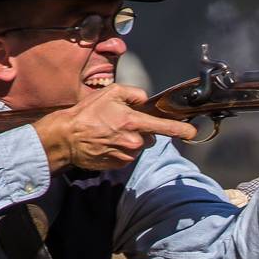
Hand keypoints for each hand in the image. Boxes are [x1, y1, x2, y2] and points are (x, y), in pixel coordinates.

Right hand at [33, 84, 195, 171]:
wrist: (67, 138)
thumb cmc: (87, 114)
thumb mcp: (110, 93)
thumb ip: (133, 93)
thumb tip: (145, 99)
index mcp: (134, 123)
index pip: (165, 127)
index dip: (181, 129)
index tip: (192, 132)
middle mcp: (134, 142)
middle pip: (150, 136)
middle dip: (141, 130)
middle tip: (120, 123)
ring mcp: (127, 155)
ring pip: (138, 146)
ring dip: (130, 140)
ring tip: (110, 133)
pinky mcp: (119, 165)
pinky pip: (127, 155)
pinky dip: (121, 149)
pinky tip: (106, 142)